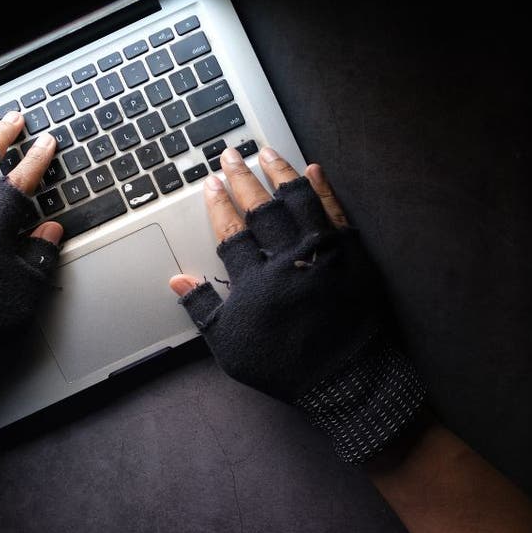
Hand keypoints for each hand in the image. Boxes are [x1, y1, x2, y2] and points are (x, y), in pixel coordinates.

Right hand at [169, 146, 426, 463]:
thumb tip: (177, 281)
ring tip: (267, 152)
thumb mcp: (232, 347)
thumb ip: (204, 310)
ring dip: (280, 173)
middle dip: (242, 178)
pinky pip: (336, 212)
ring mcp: (323, 252)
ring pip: (298, 200)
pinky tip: (314, 170)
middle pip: (261, 208)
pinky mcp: (354, 254)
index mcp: (255, 281)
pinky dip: (324, 189)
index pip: (230, 231)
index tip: (210, 184)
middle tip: (231, 155)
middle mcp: (288, 258)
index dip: (218, 204)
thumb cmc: (285, 367)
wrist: (346, 380)